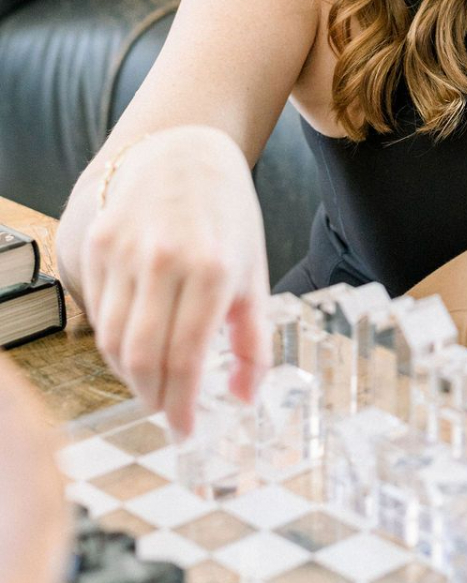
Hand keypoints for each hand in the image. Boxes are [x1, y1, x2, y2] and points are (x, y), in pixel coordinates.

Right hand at [80, 127, 270, 436]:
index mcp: (214, 271)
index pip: (186, 357)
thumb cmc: (227, 219)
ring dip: (130, 375)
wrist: (185, 152)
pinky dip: (112, 343)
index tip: (184, 430)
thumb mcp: (254, 274)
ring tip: (151, 383)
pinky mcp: (98, 243)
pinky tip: (133, 348)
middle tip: (166, 411)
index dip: (182, 404)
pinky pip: (97, 311)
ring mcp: (126, 250)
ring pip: (112, 340)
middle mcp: (166, 260)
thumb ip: (253, 341)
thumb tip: (245, 400)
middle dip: (153, 396)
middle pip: (143, 356)